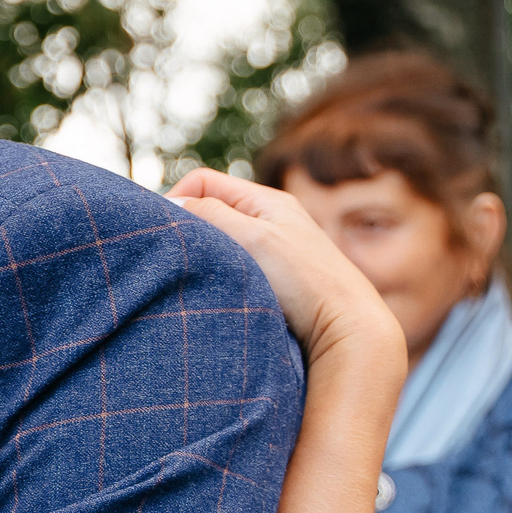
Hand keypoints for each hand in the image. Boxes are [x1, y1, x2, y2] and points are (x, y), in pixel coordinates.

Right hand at [168, 169, 404, 370]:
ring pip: (220, 243)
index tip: (162, 232)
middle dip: (187, 230)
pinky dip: (217, 276)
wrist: (349, 330)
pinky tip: (216, 295)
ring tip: (195, 279)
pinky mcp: (274, 283)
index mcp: (267, 201)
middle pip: (210, 212)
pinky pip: (232, 268)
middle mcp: (271, 222)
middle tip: (173, 257)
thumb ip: (210, 214)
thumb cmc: (305, 281)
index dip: (174, 199)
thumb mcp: (253, 237)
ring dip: (202, 256)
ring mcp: (273, 253)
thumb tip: (170, 204)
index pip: (202, 182)